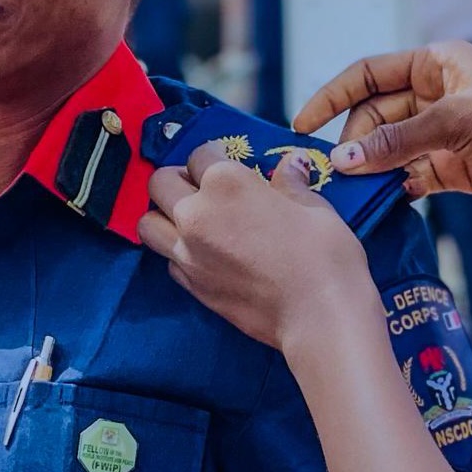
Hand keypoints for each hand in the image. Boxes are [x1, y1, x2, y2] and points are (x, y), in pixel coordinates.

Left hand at [140, 145, 369, 351]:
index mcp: (225, 183)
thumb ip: (290, 184)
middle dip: (178, 178)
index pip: (200, 154)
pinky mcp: (190, 284)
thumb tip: (290, 166)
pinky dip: (176, 252)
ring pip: (148, 223)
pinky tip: (203, 252)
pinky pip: (167, 259)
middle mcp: (196, 213)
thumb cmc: (324, 258)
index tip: (227, 163)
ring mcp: (187, 252)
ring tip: (190, 218)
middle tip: (202, 187)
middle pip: (161, 182)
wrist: (319, 317)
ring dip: (163, 215)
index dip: (216, 156)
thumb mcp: (313, 208)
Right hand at [294, 41, 471, 219]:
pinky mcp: (451, 166)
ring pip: (387, 147)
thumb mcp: (457, 123)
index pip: (368, 74)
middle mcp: (434, 93)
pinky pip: (407, 174)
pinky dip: (391, 186)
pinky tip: (379, 200)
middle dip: (352, 140)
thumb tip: (343, 158)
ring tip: (347, 191)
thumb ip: (397, 141)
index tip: (302, 124)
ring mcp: (441, 132)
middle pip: (373, 115)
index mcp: (436, 63)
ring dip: (368, 167)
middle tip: (332, 171)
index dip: (333, 96)